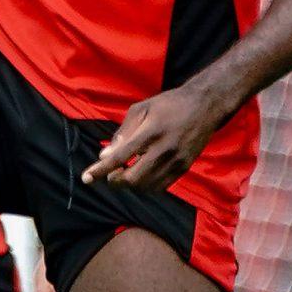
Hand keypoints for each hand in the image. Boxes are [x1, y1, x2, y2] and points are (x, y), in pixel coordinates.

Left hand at [80, 86, 232, 191]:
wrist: (205, 106)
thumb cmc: (168, 104)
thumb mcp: (141, 109)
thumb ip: (122, 133)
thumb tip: (104, 155)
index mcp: (151, 131)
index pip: (120, 157)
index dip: (101, 170)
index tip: (86, 178)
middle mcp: (164, 149)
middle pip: (133, 178)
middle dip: (115, 180)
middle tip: (110, 174)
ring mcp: (176, 160)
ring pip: (146, 186)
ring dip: (130, 184)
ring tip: (125, 173)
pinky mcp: (184, 167)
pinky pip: (160, 187)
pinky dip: (146, 186)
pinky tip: (142, 176)